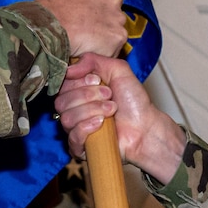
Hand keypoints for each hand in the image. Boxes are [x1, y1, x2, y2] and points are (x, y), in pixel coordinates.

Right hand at [34, 0, 126, 56]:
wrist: (49, 28)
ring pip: (115, 31)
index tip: (86, 15)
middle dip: (104, 21)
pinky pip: (114, 48)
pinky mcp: (119, 37)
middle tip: (87, 30)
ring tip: (86, 44)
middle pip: (114, 12)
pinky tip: (88, 52)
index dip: (95, 6)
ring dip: (104, 38)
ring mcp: (118, 18)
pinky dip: (103, 53)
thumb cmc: (48, 10)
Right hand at [56, 53, 184, 182]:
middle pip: (61, 101)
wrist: (146, 126)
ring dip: (92, 110)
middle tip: (109, 95)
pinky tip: (102, 123)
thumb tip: (69, 68)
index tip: (97, 80)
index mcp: (79, 91)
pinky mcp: (81, 147)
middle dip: (88, 95)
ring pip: (66, 118)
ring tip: (111, 109)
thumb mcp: (117, 70)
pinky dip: (87, 127)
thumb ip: (93, 60)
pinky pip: (72, 136)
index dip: (78, 81)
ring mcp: (76, 129)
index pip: (62, 84)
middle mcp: (74, 109)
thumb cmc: (134, 101)